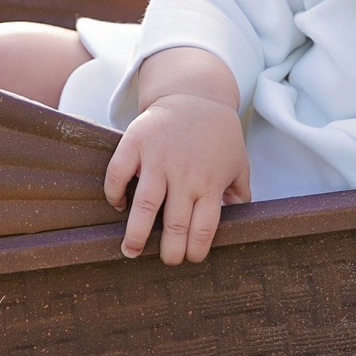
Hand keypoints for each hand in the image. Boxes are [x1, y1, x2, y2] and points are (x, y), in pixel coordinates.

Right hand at [104, 50, 249, 262]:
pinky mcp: (135, 142)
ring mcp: (158, 158)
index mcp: (210, 182)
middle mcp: (184, 174)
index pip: (203, 228)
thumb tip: (240, 217)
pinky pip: (118, 174)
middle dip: (169, 251)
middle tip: (164, 261)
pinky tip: (118, 205)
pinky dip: (114, 193)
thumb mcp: (238, 162)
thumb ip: (239, 191)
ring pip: (144, 206)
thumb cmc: (218, 134)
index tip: (189, 258)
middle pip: (174, 224)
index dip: (195, 250)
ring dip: (135, 234)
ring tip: (130, 252)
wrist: (195, 94)